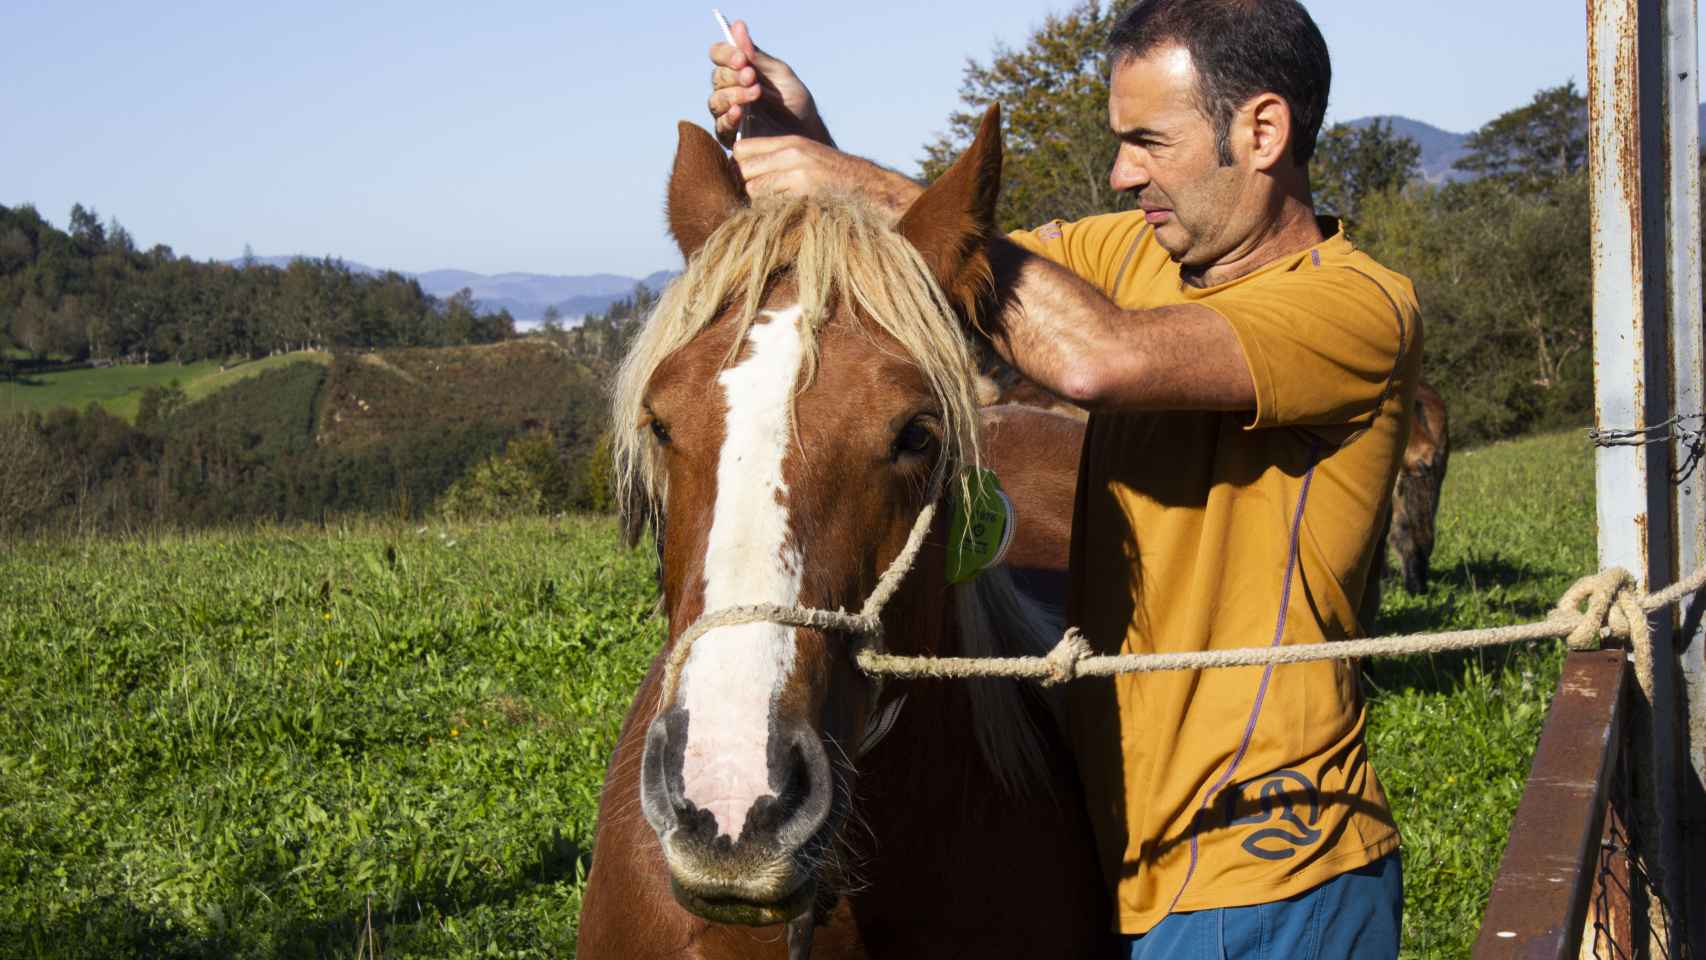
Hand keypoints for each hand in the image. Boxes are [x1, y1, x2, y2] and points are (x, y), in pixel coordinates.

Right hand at [708, 20, 831, 147]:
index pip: (719, 55)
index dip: (726, 54)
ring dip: (733, 94)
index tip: (742, 57)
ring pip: (715, 101)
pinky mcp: (731, 137)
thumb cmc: (794, 102)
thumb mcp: (780, 74)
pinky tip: (740, 111)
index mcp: (738, 71)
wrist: (807, 133)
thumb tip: (737, 26)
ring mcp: (728, 114)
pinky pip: (720, 126)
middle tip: (752, 76)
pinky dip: (729, 117)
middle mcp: (729, 91)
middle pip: (717, 78)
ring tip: (755, 92)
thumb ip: (757, 55)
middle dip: (733, 75)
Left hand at [732, 136, 922, 215]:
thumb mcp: (808, 158)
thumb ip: (778, 160)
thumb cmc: (837, 179)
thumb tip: (741, 170)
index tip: (748, 179)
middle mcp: (791, 152)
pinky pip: (769, 203)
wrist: (870, 189)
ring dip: (758, 201)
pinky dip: (771, 212)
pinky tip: (786, 212)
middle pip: (743, 170)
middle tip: (760, 197)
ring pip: (753, 189)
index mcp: (791, 142)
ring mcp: (798, 171)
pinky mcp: (804, 190)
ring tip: (775, 205)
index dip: (739, 165)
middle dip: (747, 185)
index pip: (742, 148)